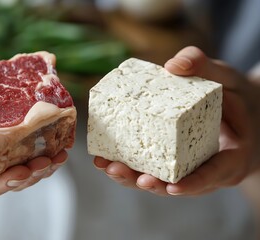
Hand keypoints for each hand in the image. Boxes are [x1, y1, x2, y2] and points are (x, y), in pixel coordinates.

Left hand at [93, 46, 259, 195]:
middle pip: (175, 185)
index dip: (192, 184)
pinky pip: (151, 167)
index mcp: (228, 159)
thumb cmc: (236, 98)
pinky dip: (130, 164)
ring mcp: (186, 169)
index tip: (171, 187)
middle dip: (147, 182)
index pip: (212, 176)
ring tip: (106, 166)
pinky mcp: (171, 161)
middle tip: (119, 171)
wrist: (237, 111)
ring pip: (158, 180)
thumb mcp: (228, 81)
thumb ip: (206, 69)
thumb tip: (173, 64)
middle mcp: (204, 170)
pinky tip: (106, 157)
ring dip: (130, 176)